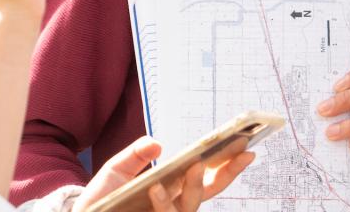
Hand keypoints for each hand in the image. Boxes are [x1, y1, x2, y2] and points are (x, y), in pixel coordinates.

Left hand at [74, 136, 255, 211]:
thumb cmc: (102, 199)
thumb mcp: (116, 170)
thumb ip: (135, 155)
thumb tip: (157, 144)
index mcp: (173, 189)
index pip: (208, 177)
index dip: (229, 164)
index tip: (247, 145)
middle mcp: (174, 206)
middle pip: (209, 190)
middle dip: (226, 171)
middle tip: (240, 151)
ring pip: (190, 206)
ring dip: (194, 186)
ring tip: (194, 164)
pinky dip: (163, 204)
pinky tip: (156, 188)